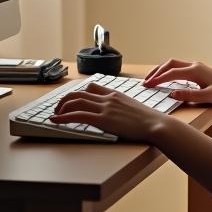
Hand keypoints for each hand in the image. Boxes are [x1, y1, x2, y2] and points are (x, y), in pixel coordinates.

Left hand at [50, 80, 164, 141]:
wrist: (156, 124)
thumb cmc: (149, 121)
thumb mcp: (134, 110)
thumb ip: (123, 109)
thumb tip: (119, 116)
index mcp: (116, 95)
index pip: (92, 87)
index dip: (79, 93)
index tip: (72, 100)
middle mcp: (108, 98)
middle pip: (80, 93)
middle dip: (65, 100)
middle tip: (58, 109)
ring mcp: (105, 107)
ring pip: (76, 102)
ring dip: (61, 108)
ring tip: (54, 115)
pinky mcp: (103, 119)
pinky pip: (77, 115)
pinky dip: (63, 117)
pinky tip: (55, 122)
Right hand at [142, 59, 211, 107]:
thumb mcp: (209, 97)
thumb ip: (190, 95)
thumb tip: (172, 93)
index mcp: (195, 71)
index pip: (171, 73)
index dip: (158, 79)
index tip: (148, 85)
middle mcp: (195, 66)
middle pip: (170, 64)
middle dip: (156, 72)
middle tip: (145, 82)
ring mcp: (197, 67)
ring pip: (174, 64)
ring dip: (162, 70)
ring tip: (152, 79)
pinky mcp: (199, 71)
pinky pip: (179, 68)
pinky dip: (169, 71)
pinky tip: (166, 79)